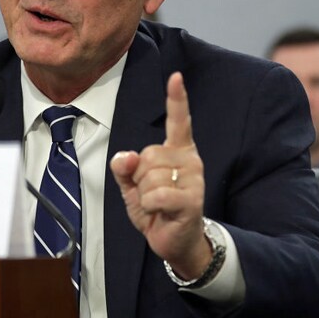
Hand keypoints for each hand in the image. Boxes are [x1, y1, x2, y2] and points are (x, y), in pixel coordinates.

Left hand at [110, 72, 211, 278]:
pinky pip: (156, 195)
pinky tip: (161, 212)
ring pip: (149, 177)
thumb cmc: (155, 207)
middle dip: (139, 177)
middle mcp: (190, 159)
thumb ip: (125, 167)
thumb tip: (126, 156)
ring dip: (145, 194)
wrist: (173, 241)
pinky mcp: (193, 199)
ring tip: (159, 204)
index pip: (178, 120)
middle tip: (152, 192)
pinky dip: (149, 207)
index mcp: (177, 150)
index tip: (176, 77)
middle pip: (147, 155)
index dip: (176, 99)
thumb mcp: (132, 185)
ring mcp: (194, 179)